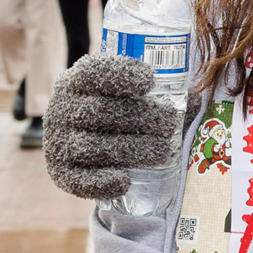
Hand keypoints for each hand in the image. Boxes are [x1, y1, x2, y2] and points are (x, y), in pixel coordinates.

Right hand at [44, 54, 180, 199]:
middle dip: (140, 117)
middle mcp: (61, 108)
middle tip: (171, 123)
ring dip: (131, 150)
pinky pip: (78, 180)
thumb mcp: (135, 95)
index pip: (93, 71)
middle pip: (100, 112)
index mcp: (78, 80)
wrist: (88, 144)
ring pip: (94, 146)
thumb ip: (167, 93)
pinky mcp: (60, 173)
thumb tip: (196, 102)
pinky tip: (125, 180)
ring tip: (164, 151)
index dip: (120, 74)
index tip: (150, 80)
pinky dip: (101, 182)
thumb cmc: (120, 111)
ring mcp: (57, 141)